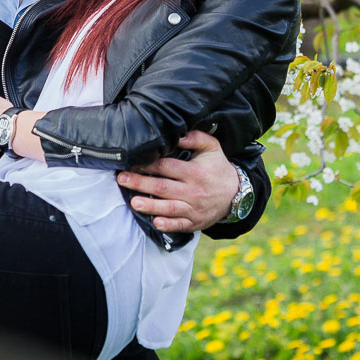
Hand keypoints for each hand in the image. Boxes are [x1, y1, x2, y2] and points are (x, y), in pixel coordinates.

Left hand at [116, 130, 238, 231]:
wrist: (236, 194)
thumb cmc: (218, 168)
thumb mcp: (212, 147)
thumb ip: (195, 138)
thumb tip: (177, 134)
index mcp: (194, 172)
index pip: (167, 167)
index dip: (148, 164)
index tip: (132, 163)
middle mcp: (193, 191)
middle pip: (163, 187)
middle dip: (141, 183)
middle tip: (122, 180)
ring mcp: (194, 209)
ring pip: (169, 208)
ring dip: (150, 206)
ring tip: (133, 202)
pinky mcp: (194, 222)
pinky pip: (179, 225)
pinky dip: (168, 225)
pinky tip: (155, 223)